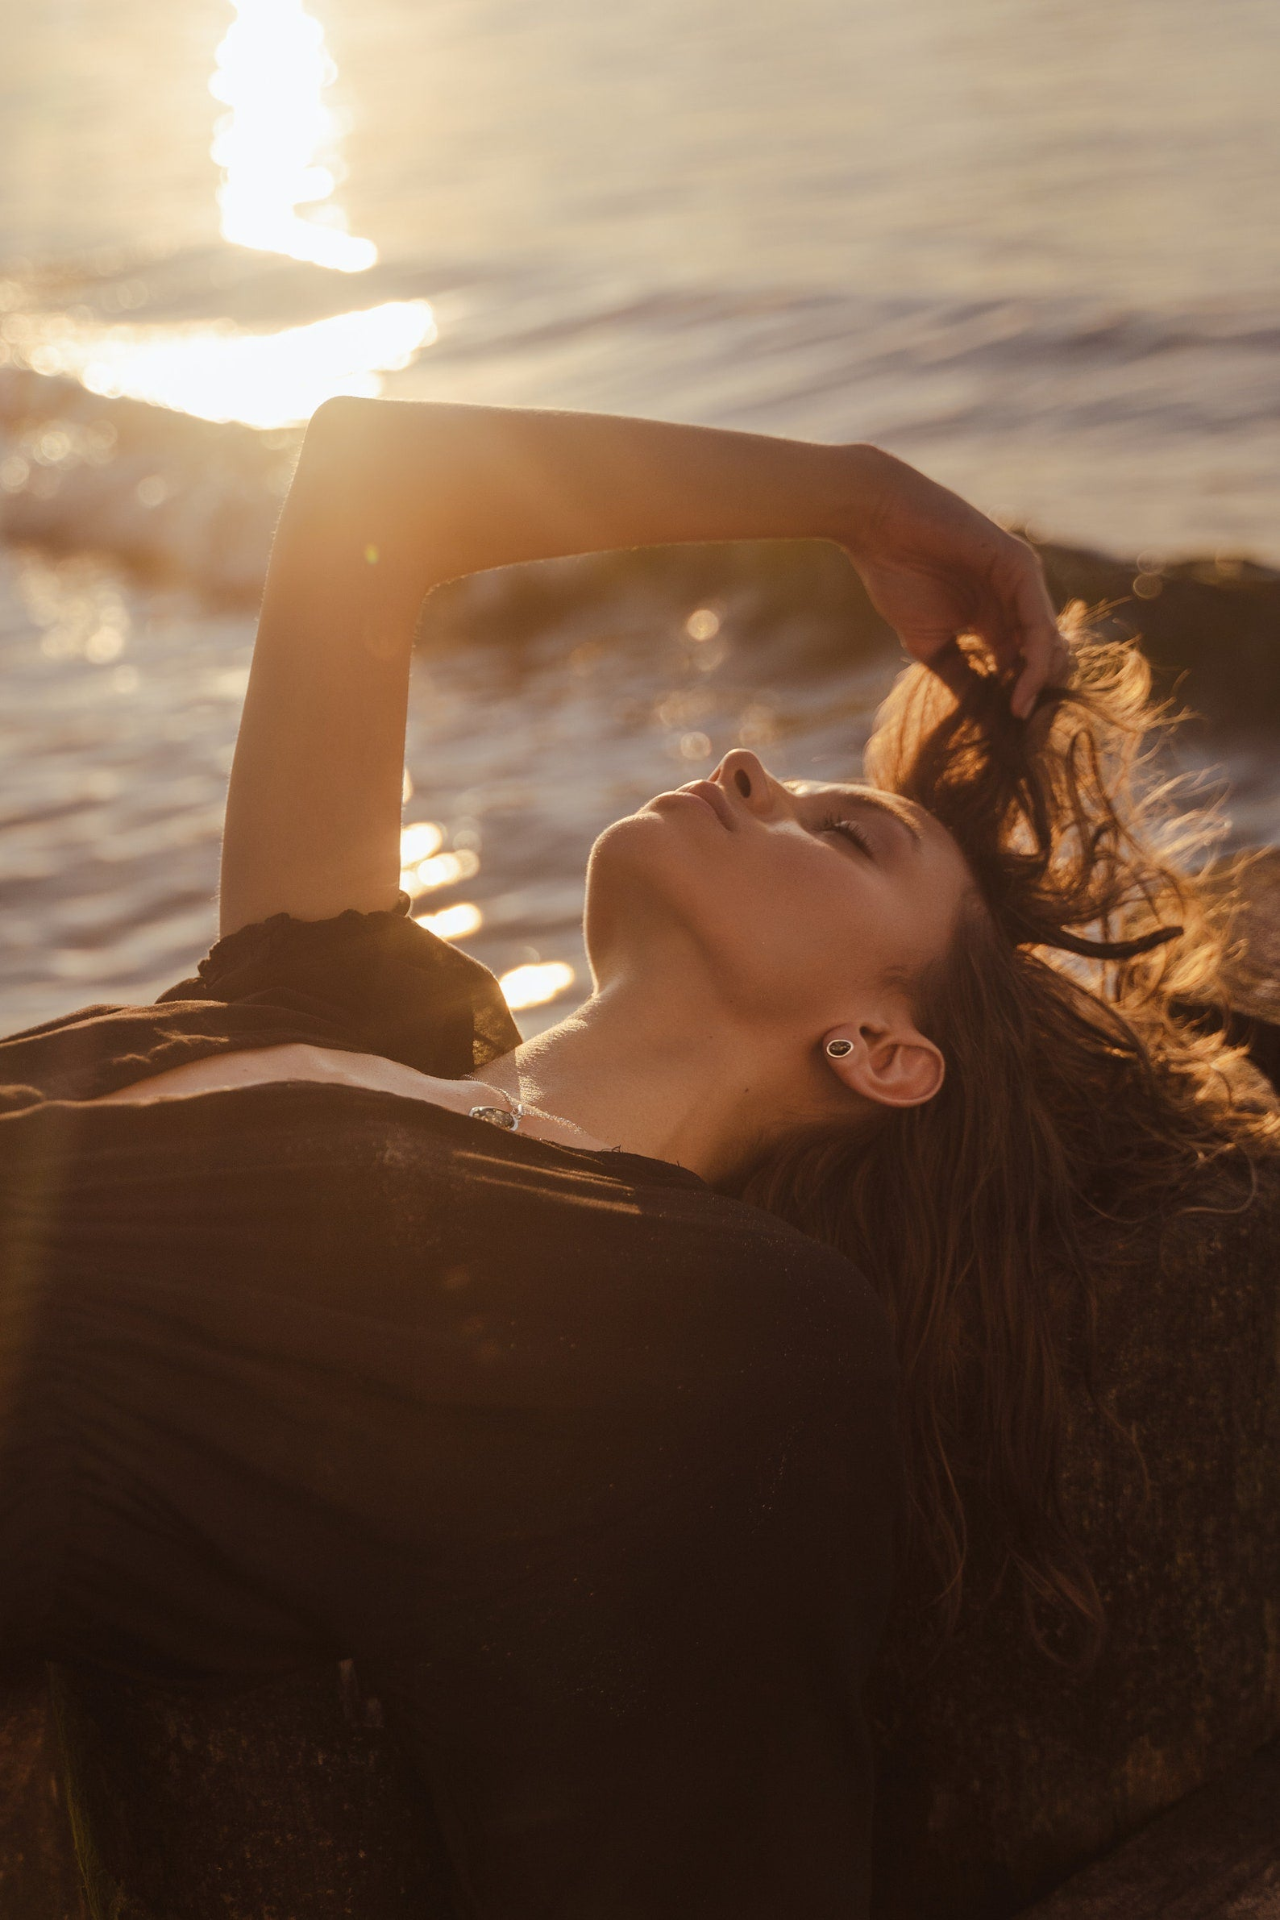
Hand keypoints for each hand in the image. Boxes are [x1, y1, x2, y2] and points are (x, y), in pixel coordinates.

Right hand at [839, 446, 1067, 718]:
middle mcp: (1014, 600)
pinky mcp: (1020, 567)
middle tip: (1019, 730)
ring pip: (1049, 643)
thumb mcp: (929, 642)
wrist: (878, 524)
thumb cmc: (895, 575)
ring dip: (1040, 684)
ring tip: (1021, 715)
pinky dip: (1036, 659)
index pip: (1022, 666)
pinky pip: (1039, 622)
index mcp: (995, 617)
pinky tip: (1022, 688)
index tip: (1007, 738)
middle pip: (1045, 657)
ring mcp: (1021, 582)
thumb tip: (978, 716)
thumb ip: (958, 673)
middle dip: (1036, 696)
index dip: (1018, 701)